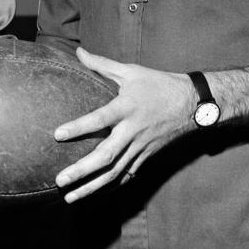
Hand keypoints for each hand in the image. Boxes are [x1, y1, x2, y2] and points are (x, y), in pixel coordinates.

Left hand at [53, 47, 194, 202]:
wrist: (192, 104)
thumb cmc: (157, 84)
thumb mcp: (130, 71)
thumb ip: (101, 64)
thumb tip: (78, 51)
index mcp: (127, 107)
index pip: (99, 119)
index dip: (79, 127)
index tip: (57, 135)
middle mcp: (132, 130)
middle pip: (106, 155)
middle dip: (81, 170)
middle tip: (60, 180)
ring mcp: (140, 147)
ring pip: (114, 172)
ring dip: (92, 187)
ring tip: (70, 197)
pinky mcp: (146, 156)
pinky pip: (127, 175)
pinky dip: (111, 187)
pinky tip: (94, 195)